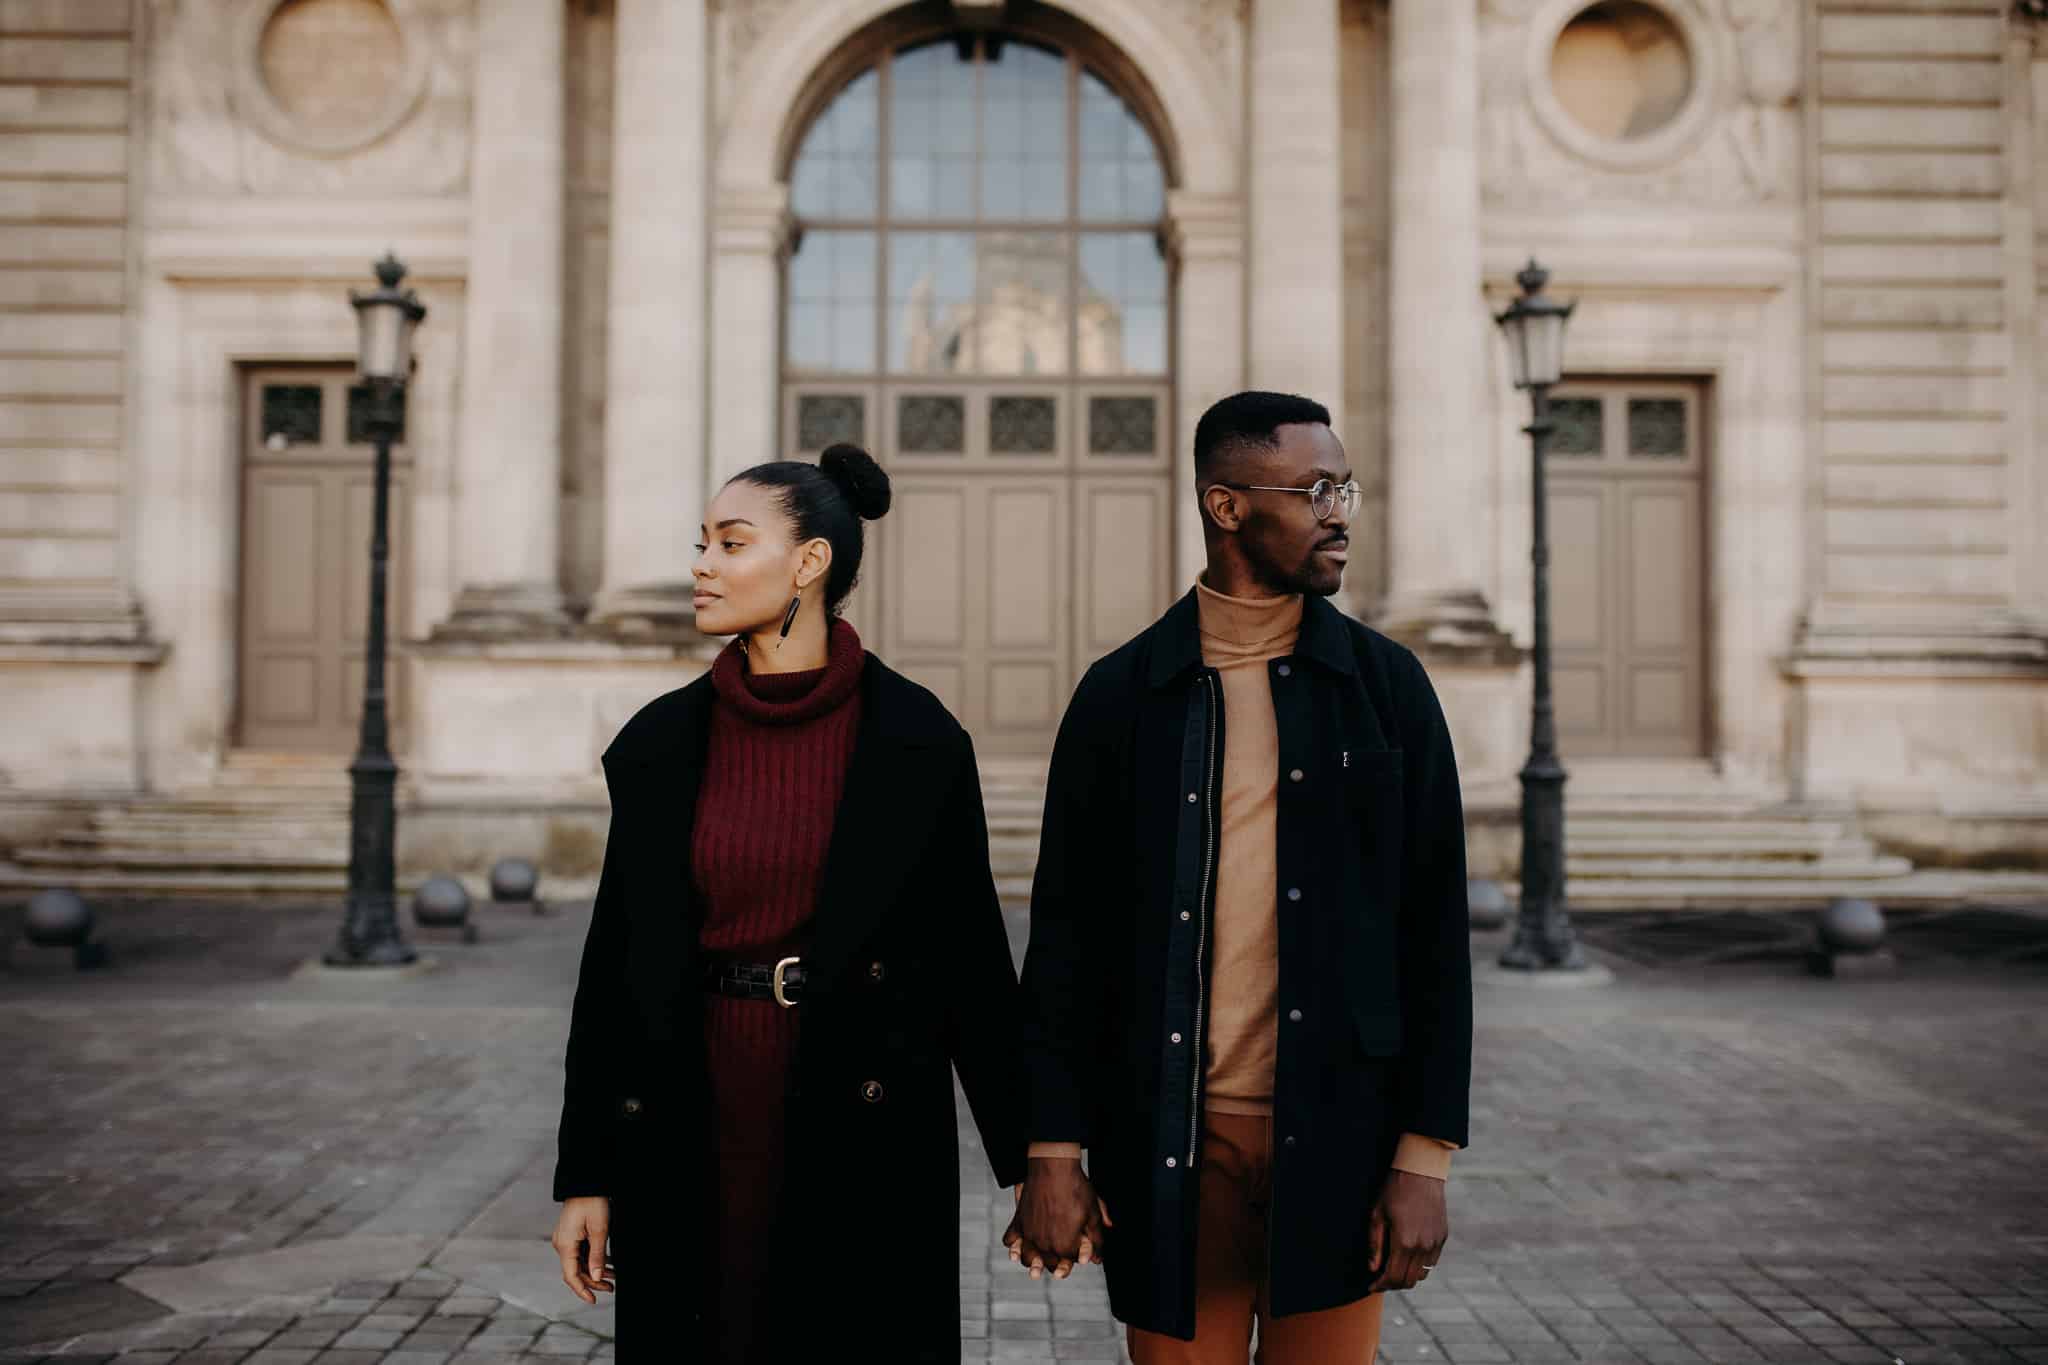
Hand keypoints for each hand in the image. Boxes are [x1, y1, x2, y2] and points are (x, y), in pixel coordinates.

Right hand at [552, 1196, 615, 1304]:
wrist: (586, 1182)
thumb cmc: (592, 1202)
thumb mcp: (600, 1230)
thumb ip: (597, 1255)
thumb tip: (596, 1276)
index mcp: (565, 1245)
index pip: (571, 1276)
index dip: (582, 1290)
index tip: (593, 1300)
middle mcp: (562, 1244)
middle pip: (576, 1271)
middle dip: (593, 1281)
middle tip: (611, 1287)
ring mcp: (565, 1239)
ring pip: (579, 1263)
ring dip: (595, 1270)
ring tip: (613, 1277)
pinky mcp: (571, 1234)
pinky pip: (580, 1253)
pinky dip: (593, 1259)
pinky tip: (608, 1263)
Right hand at [1003, 1157, 1110, 1279]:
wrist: (1053, 1167)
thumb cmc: (1075, 1188)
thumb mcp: (1093, 1214)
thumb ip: (1097, 1240)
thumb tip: (1097, 1259)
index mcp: (1065, 1246)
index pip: (1070, 1262)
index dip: (1075, 1255)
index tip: (1078, 1248)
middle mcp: (1044, 1244)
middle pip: (1049, 1264)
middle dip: (1057, 1262)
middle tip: (1060, 1256)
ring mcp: (1029, 1234)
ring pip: (1027, 1258)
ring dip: (1033, 1261)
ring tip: (1037, 1261)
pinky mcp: (1018, 1222)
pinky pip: (1010, 1241)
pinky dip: (1014, 1245)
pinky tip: (1020, 1244)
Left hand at [1367, 1169, 1446, 1293]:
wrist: (1420, 1171)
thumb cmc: (1394, 1191)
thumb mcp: (1377, 1215)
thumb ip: (1374, 1245)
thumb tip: (1373, 1269)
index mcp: (1405, 1242)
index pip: (1393, 1277)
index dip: (1380, 1285)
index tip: (1371, 1285)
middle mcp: (1423, 1247)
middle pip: (1408, 1281)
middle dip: (1392, 1284)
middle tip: (1380, 1280)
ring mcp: (1435, 1243)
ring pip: (1421, 1275)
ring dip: (1407, 1277)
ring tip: (1393, 1269)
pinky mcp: (1443, 1237)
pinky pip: (1431, 1262)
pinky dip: (1419, 1266)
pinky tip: (1407, 1257)